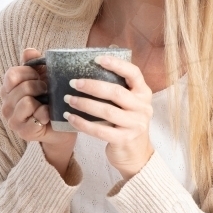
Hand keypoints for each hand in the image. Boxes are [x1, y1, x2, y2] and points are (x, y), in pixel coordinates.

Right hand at [0, 48, 76, 161]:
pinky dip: (45, 114)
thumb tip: (29, 51)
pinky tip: (48, 116)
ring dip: (42, 101)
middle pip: (22, 87)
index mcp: (8, 90)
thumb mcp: (44, 77)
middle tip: (46, 92)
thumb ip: (34, 63)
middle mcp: (6, 105)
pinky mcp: (23, 132)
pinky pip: (35, 115)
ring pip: (26, 101)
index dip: (29, 73)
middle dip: (39, 86)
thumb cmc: (51, 99)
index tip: (40, 77)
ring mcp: (13, 120)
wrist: (62, 124)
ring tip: (47, 104)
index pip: (12, 74)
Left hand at [62, 53, 153, 180]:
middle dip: (92, 86)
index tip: (97, 59)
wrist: (135, 154)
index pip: (134, 73)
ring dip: (84, 104)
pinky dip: (83, 123)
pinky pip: (100, 130)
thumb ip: (118, 86)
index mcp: (144, 93)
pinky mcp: (124, 139)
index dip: (117, 64)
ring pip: (107, 111)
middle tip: (74, 82)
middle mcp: (142, 108)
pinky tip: (70, 117)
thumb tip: (96, 60)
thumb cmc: (126, 123)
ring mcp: (135, 125)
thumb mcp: (129, 104)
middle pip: (116, 92)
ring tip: (68, 99)